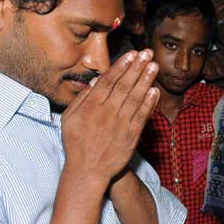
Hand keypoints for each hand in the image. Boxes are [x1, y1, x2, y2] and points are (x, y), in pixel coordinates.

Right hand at [61, 50, 159, 181]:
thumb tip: (94, 83)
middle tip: (147, 53)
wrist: (88, 171)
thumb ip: (81, 100)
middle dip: (137, 67)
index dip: (122, 66)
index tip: (131, 54)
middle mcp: (107, 112)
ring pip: (135, 98)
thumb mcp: (69, 119)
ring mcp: (120, 124)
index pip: (109, 81)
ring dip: (146, 80)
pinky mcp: (131, 136)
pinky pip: (141, 116)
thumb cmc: (76, 144)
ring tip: (154, 66)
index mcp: (91, 106)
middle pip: (124, 85)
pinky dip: (149, 103)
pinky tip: (155, 91)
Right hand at [203, 49, 223, 88]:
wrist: (191, 67)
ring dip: (216, 76)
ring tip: (210, 72)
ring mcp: (212, 58)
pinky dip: (210, 77)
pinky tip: (206, 74)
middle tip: (216, 72)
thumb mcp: (219, 67)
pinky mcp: (206, 64)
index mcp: (223, 53)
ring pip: (221, 73)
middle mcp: (218, 53)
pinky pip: (213, 75)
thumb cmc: (206, 67)